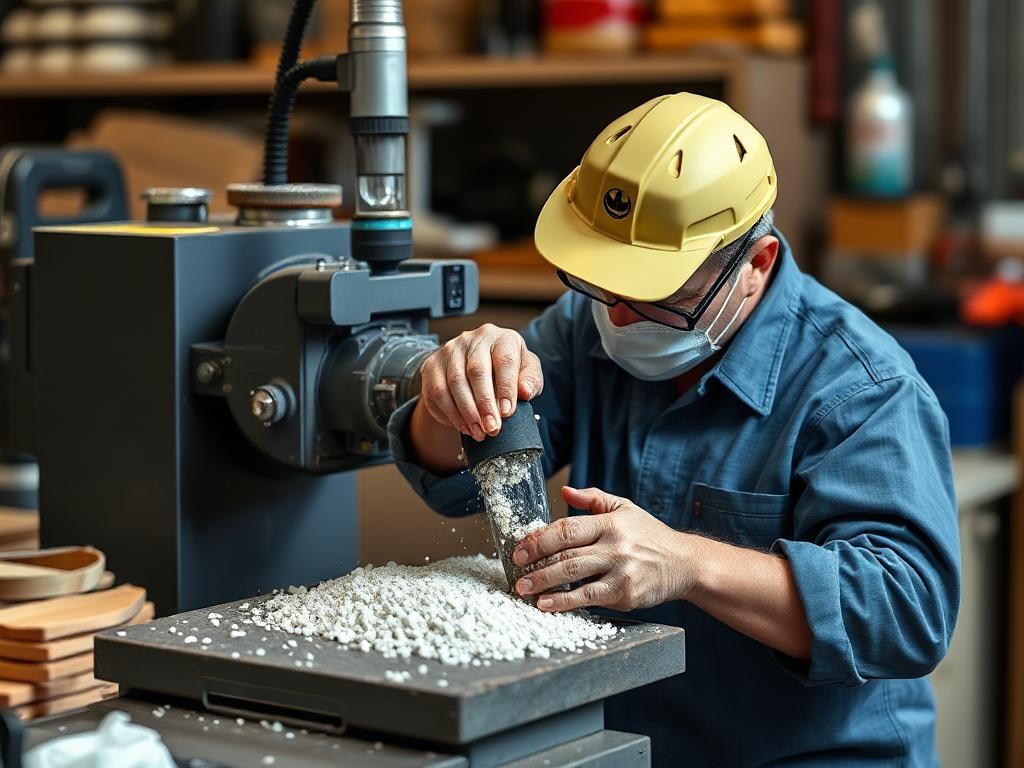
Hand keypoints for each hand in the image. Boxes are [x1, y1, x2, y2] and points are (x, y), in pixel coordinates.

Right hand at [418, 324, 542, 441]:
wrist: (475, 363)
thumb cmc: (506, 369)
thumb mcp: (526, 371)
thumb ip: (531, 380)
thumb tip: (525, 391)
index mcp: (501, 338)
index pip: (504, 360)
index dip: (506, 388)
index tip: (507, 412)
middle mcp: (473, 339)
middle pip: (476, 371)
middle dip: (484, 404)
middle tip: (492, 428)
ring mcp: (449, 351)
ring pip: (453, 383)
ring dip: (466, 412)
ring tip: (479, 432)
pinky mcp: (432, 366)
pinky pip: (436, 392)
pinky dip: (450, 414)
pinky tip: (464, 426)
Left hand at [512, 486, 699, 612]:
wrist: (685, 563)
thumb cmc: (651, 536)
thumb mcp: (625, 509)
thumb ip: (593, 500)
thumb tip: (564, 490)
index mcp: (611, 522)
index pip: (568, 528)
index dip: (540, 538)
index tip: (521, 547)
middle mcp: (615, 544)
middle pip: (566, 553)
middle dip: (536, 562)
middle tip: (516, 570)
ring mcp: (620, 570)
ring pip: (573, 575)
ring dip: (544, 583)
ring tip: (524, 588)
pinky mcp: (625, 593)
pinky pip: (588, 598)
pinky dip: (565, 602)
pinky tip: (547, 605)